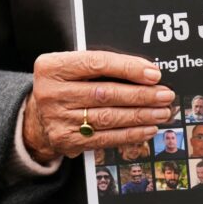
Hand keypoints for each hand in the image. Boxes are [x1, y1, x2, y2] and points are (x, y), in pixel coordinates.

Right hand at [24, 51, 173, 162]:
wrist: (37, 116)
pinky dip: (130, 134)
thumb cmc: (65, 85)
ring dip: (141, 115)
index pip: (97, 63)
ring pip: (108, 117)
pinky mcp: (66, 140)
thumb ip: (102, 65)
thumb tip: (146, 72)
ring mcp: (58, 119)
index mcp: (53, 67)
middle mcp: (51, 93)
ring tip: (162, 111)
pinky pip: (105, 138)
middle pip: (106, 93)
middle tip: (165, 94)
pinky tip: (147, 128)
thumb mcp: (72, 66)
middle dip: (141, 95)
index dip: (128, 68)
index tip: (153, 74)